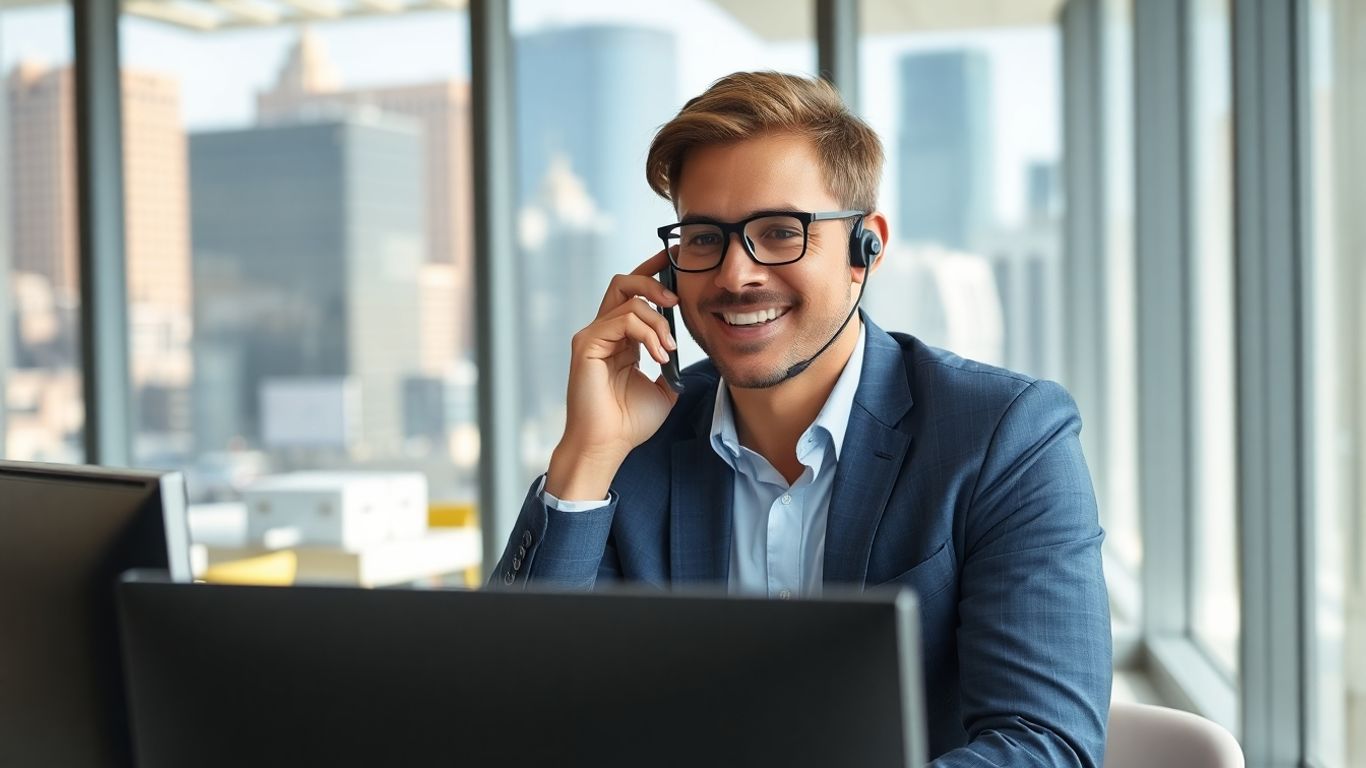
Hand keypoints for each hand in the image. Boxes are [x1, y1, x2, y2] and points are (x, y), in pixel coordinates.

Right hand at [545, 249, 680, 499]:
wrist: (609, 445)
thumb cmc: (630, 422)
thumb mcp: (664, 388)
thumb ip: (672, 365)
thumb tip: (685, 350)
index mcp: (620, 339)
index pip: (633, 294)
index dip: (652, 273)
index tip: (674, 260)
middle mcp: (603, 332)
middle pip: (624, 282)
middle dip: (654, 281)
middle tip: (677, 300)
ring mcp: (592, 336)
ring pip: (628, 299)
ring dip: (657, 320)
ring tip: (668, 349)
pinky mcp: (586, 344)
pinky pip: (621, 320)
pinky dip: (646, 334)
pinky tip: (658, 355)